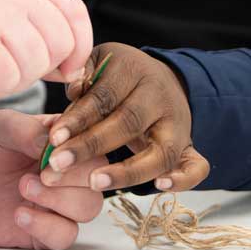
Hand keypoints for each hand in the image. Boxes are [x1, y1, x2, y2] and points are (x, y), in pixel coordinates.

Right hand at [0, 0, 91, 96]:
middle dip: (41, 68)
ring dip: (14, 78)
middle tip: (11, 65)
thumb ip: (41, 34)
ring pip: (35, 63)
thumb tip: (76, 70)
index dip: (81, 44)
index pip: (74, 10)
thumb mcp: (5, 19)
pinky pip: (7, 78)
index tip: (70, 68)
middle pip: (60, 42)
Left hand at [0, 109, 106, 249]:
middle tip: (40, 174)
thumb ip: (27, 130)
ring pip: (89, 208)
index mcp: (66, 139)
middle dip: (71, 177)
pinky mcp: (46, 230)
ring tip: (24, 188)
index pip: (93, 141)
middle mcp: (70, 170)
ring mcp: (60, 201)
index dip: (80, 150)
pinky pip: (65, 236)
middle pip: (97, 178)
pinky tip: (20, 213)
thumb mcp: (1, 126)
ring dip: (59, 200)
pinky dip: (45, 227)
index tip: (54, 153)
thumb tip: (53, 143)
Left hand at [40, 43, 209, 192]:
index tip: (54, 137)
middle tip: (58, 163)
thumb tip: (74, 89)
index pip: (105, 96)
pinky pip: (196, 166)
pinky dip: (183, 180)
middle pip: (128, 122)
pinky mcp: (189, 146)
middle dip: (90, 146)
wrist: (162, 78)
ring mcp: (178, 124)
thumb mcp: (100, 61)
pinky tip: (159, 187)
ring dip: (127, 171)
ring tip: (94, 183)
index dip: (78, 117)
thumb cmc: (120, 75)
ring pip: (161, 151)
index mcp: (135, 70)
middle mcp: (161, 96)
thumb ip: (84, 74)